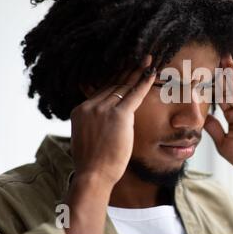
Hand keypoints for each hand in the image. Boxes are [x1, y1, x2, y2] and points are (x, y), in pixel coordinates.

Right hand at [69, 55, 155, 185]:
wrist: (93, 175)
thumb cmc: (92, 163)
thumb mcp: (86, 138)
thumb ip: (92, 125)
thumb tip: (101, 123)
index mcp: (80, 110)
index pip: (101, 91)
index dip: (115, 79)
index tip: (124, 69)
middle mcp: (90, 106)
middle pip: (113, 85)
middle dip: (127, 71)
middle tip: (139, 58)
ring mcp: (103, 109)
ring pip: (124, 87)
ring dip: (137, 73)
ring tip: (147, 61)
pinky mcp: (118, 115)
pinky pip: (134, 95)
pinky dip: (144, 82)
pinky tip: (151, 72)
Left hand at [203, 55, 232, 181]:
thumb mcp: (224, 143)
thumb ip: (214, 128)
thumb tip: (202, 116)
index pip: (221, 96)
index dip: (213, 84)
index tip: (203, 72)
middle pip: (231, 88)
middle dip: (223, 73)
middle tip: (214, 56)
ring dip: (232, 75)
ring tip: (224, 60)